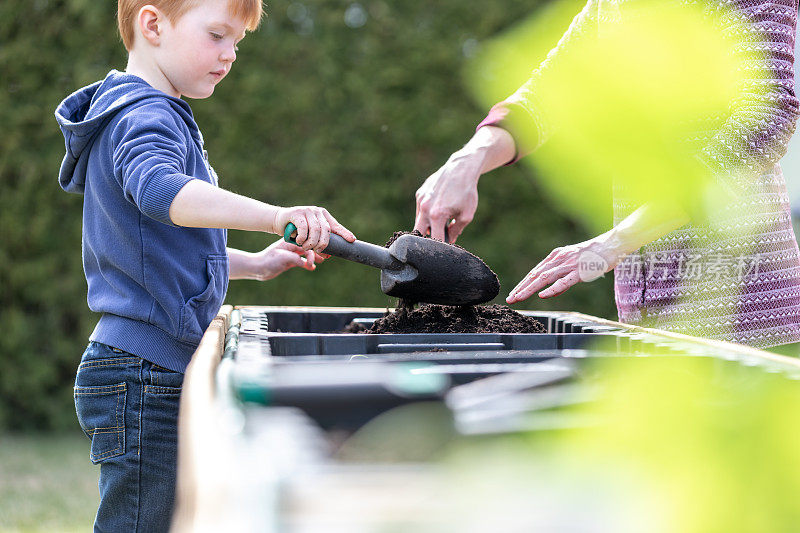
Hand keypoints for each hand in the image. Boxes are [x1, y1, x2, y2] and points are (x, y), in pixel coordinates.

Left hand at [238, 239, 327, 280]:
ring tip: (322, 260)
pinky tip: (312, 268)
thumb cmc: (267, 260)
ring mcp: (292, 253)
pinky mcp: (291, 261)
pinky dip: (308, 263)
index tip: (321, 252)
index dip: (315, 245)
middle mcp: (292, 246)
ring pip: (308, 253)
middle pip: (309, 245)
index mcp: (290, 241)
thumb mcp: (281, 258)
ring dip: (315, 257)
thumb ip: (294, 258)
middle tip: (325, 257)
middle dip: (318, 250)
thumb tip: (306, 263)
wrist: (258, 268)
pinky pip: (303, 261)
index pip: (306, 240)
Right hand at [273, 206, 354, 251]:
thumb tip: (329, 255)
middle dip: (323, 243)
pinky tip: (300, 241)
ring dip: (312, 242)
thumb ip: (319, 241)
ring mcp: (307, 210)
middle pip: (326, 229)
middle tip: (319, 251)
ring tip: (307, 247)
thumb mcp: (310, 235)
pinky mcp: (297, 213)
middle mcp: (317, 211)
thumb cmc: (296, 230)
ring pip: (315, 229)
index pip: (335, 225)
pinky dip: (303, 237)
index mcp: (324, 215)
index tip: (351, 240)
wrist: (279, 221)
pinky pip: (303, 227)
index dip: (344, 233)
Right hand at [414, 151, 480, 242]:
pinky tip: (438, 210)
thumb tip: (449, 241)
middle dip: (426, 241)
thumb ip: (456, 231)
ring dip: (427, 227)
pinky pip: (420, 210)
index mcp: (437, 216)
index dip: (439, 248)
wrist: (461, 169)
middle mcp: (424, 208)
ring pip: (418, 222)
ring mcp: (420, 200)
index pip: (434, 240)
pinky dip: (427, 215)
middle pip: (419, 234)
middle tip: (436, 243)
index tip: (443, 253)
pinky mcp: (419, 194)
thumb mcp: (466, 215)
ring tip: (440, 226)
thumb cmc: (466, 192)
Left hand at [506, 235, 622, 302]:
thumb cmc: (594, 256)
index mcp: (555, 256)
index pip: (535, 272)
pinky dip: (552, 289)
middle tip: (510, 299)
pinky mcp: (580, 271)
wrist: (612, 244)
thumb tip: (549, 291)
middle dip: (521, 288)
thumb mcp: (573, 263)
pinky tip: (542, 295)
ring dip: (529, 289)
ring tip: (519, 298)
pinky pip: (564, 281)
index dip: (523, 284)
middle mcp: (559, 259)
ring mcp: (569, 264)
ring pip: (544, 278)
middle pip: (535, 275)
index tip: (513, 294)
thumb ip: (561, 276)